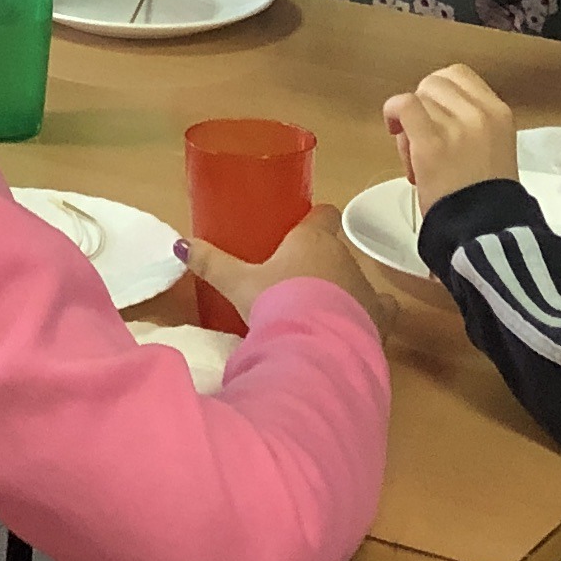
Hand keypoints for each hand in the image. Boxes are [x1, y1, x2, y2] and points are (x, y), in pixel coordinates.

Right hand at [186, 211, 369, 323]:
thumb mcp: (237, 282)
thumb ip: (211, 262)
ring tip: (318, 311)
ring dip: (342, 290)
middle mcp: (345, 258)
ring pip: (356, 280)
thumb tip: (181, 245)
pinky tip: (356, 329)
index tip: (300, 229)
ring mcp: (366, 288)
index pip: (323, 214)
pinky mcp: (379, 319)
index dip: (313, 219)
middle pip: (336, 250)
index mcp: (313, 239)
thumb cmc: (276, 302)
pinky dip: (369, 316)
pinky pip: (380, 311)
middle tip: (296, 280)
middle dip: (321, 262)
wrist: (315, 346)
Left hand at [382, 64, 520, 221]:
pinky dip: (393, 112)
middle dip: (424, 106)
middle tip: (424, 139)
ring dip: (410, 121)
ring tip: (416, 155)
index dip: (440, 92)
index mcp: (499, 113)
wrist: (486, 230)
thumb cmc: (486, 198)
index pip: (459, 75)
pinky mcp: (431, 143)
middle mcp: (480, 113)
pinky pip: (404, 105)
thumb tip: (435, 113)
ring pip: (419, 96)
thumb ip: (471, 124)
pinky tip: (394, 130)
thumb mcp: (493, 148)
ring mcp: (456, 126)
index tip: (435, 114)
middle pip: (435, 83)